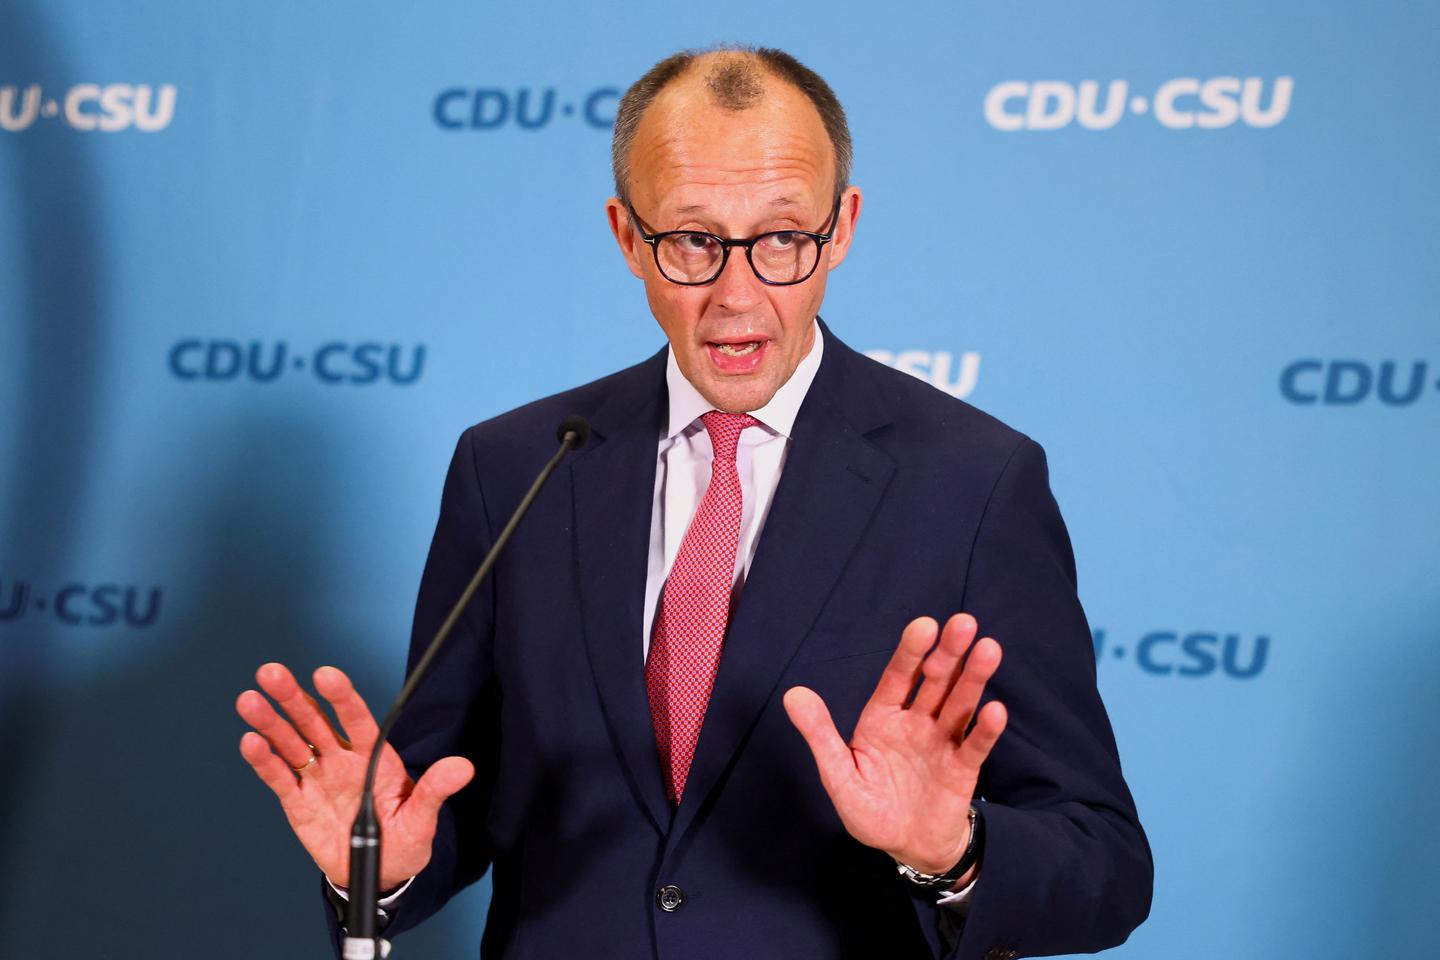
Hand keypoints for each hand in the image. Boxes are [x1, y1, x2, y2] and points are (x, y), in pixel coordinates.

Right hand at [236, 663, 474, 890]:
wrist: (378, 872)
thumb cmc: (404, 840)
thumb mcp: (422, 819)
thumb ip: (435, 791)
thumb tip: (462, 768)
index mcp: (374, 758)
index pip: (357, 720)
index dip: (342, 698)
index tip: (326, 675)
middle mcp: (342, 761)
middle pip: (315, 722)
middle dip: (294, 698)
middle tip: (271, 673)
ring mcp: (318, 778)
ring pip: (291, 744)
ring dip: (270, 723)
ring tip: (250, 701)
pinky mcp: (298, 801)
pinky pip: (279, 778)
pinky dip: (263, 761)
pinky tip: (250, 742)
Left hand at [783, 614, 1006, 878]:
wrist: (905, 847)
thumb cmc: (868, 808)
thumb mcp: (837, 774)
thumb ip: (820, 734)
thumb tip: (792, 694)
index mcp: (883, 716)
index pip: (898, 677)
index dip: (911, 652)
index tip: (924, 625)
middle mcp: (916, 722)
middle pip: (935, 681)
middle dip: (949, 653)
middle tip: (964, 623)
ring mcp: (942, 742)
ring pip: (960, 704)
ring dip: (973, 678)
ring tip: (988, 650)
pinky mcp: (962, 769)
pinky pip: (975, 746)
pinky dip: (985, 729)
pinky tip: (995, 710)